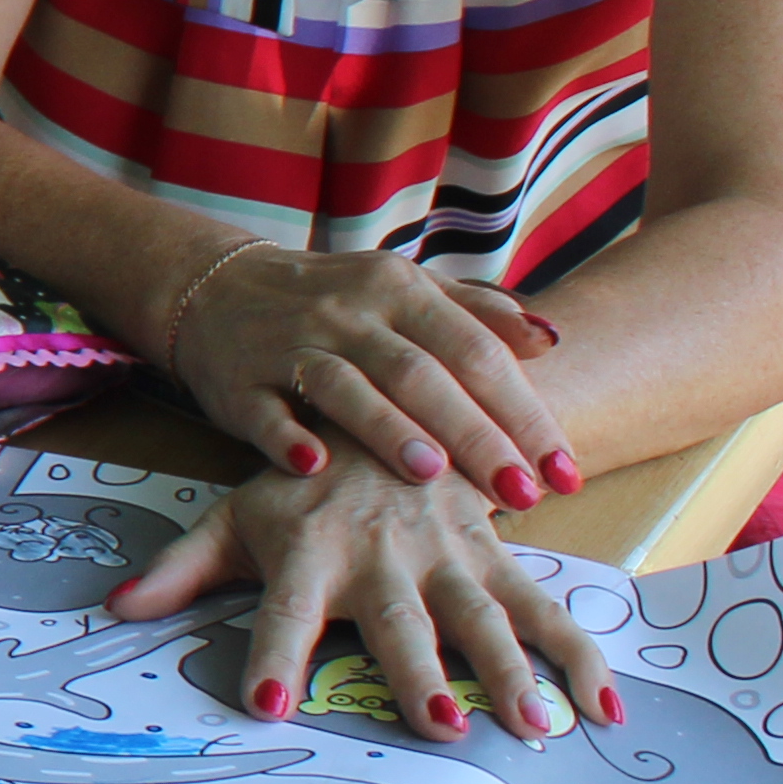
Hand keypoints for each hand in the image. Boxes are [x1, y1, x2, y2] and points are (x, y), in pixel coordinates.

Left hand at [109, 456, 616, 744]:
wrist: (385, 398)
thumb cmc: (300, 482)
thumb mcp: (234, 515)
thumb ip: (181, 568)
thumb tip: (116, 607)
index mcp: (309, 550)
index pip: (284, 609)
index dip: (275, 653)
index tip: (268, 702)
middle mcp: (381, 557)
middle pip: (399, 622)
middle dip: (418, 673)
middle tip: (437, 725)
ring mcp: (447, 556)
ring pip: (483, 617)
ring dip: (510, 670)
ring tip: (532, 726)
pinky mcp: (496, 555)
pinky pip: (543, 607)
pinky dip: (579, 652)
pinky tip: (604, 702)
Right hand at [157, 238, 575, 503]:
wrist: (218, 290)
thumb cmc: (336, 304)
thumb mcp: (407, 291)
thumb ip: (476, 314)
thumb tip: (551, 339)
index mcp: (401, 290)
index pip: (476, 352)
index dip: (524, 413)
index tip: (563, 473)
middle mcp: (349, 312)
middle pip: (421, 374)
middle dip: (475, 437)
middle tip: (521, 494)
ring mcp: (290, 345)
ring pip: (345, 387)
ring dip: (386, 430)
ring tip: (431, 476)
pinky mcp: (239, 382)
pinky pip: (263, 411)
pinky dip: (286, 438)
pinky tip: (312, 467)